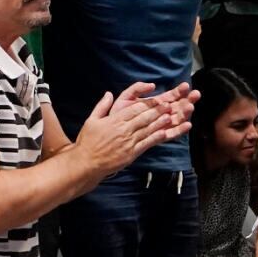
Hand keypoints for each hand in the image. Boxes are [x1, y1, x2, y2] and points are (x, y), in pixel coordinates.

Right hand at [75, 82, 195, 174]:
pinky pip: (146, 143)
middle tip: (168, 105)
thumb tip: (109, 93)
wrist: (87, 162)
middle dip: (157, 111)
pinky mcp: (132, 153)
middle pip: (143, 118)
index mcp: (113, 120)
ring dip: (160, 122)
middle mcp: (123, 130)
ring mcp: (128, 141)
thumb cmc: (87, 141)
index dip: (147, 104)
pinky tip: (164, 132)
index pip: (133, 109)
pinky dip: (156, 137)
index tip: (157, 99)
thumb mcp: (90, 120)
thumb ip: (102, 106)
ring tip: (170, 116)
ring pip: (147, 129)